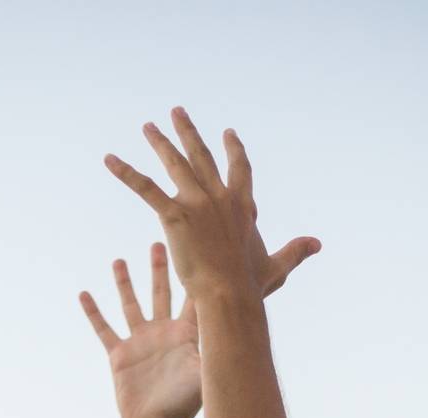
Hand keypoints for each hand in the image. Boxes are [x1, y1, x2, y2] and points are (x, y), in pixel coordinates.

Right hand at [80, 218, 319, 417]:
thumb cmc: (185, 405)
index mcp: (186, 332)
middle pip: (162, 291)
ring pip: (131, 304)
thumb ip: (215, 341)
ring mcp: (141, 343)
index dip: (193, 269)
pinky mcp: (120, 357)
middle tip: (159, 240)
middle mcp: (164, 333)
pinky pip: (104, 329)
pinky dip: (94, 312)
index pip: (191, 293)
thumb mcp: (204, 368)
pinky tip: (84, 294)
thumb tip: (237, 317)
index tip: (196, 242)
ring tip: (120, 260)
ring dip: (125, 283)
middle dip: (161, 267)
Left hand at [103, 106, 319, 302]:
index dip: (233, 151)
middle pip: (202, 156)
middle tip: (177, 112)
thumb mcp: (276, 267)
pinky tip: (109, 160)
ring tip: (148, 127)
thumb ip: (295, 251)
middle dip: (189, 132)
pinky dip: (126, 173)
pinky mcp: (174, 214)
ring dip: (160, 142)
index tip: (228, 134)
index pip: (239, 170)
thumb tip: (318, 243)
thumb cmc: (250, 287)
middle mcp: (220, 196)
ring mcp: (197, 202)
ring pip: (174, 164)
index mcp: (242, 206)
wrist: (229, 295)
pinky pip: (145, 187)